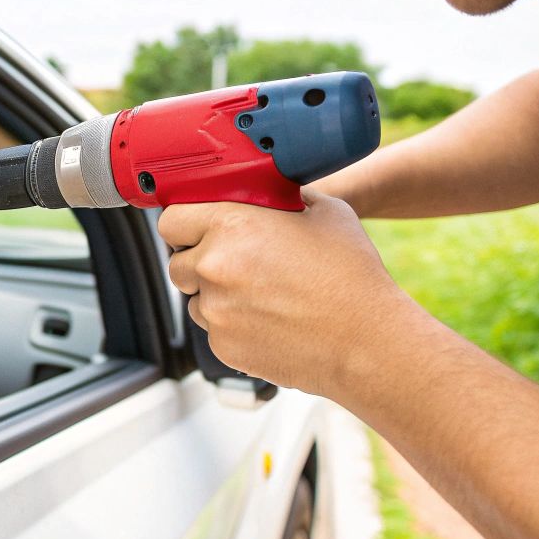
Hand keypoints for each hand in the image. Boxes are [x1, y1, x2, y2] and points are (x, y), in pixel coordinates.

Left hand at [160, 189, 419, 398]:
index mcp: (231, 226)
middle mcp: (214, 267)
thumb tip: (266, 192)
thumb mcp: (324, 211)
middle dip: (199, 262)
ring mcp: (215, 311)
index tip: (197, 231)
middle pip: (177, 263)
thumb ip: (281, 198)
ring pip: (195, 299)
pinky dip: (233, 324)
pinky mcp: (222, 346)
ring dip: (215, 295)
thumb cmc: (350, 275)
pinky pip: (214, 329)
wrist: (366, 341)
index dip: (185, 225)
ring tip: (262, 295)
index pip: (172, 220)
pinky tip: (270, 320)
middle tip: (234, 264)